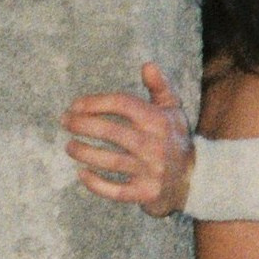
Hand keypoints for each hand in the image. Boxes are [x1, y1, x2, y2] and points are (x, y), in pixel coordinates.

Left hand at [63, 63, 194, 213]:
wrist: (194, 178)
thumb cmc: (174, 138)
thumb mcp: (172, 109)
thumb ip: (159, 86)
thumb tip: (148, 65)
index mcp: (159, 121)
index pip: (123, 104)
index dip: (96, 102)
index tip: (75, 105)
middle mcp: (155, 145)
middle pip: (113, 131)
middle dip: (84, 124)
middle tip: (65, 121)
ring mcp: (150, 171)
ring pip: (111, 161)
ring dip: (85, 153)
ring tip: (69, 146)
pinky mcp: (145, 193)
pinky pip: (116, 191)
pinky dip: (96, 183)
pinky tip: (81, 173)